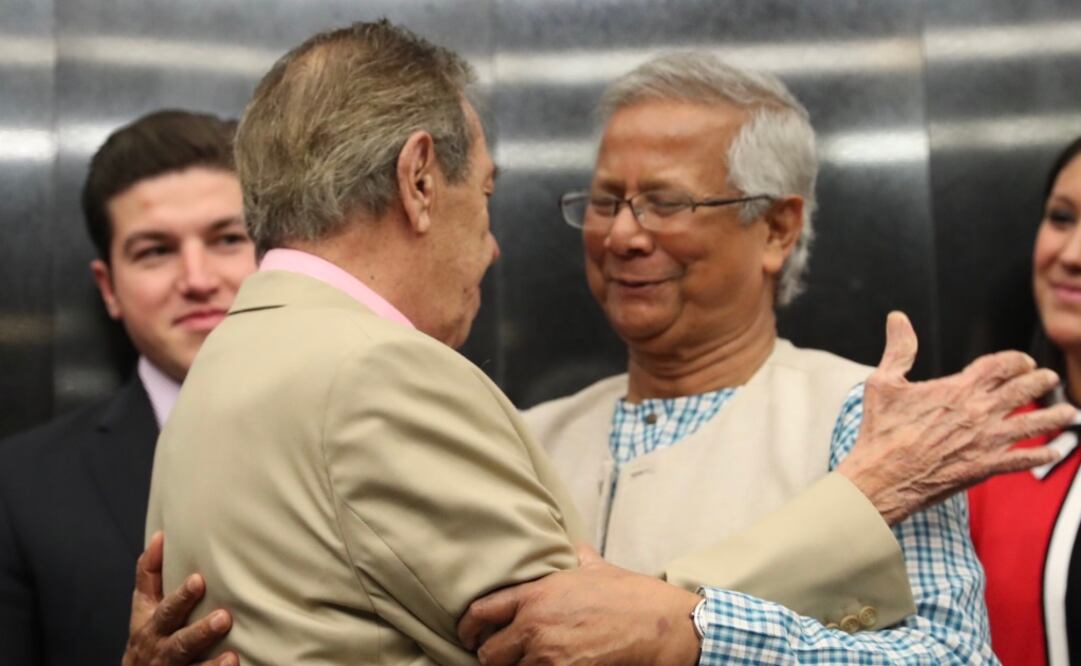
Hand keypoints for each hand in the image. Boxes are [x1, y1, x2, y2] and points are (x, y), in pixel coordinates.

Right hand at [122, 531, 236, 665]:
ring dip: (210, 662)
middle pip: (178, 640)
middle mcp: (159, 648)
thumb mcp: (144, 604)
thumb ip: (150, 572)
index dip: (180, 596)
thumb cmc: (148, 632)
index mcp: (149, 623)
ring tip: (231, 655)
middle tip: (224, 618)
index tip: (199, 580)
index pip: (163, 606)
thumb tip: (160, 535)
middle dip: (200, 631)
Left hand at [458, 544, 700, 665]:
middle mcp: (534, 625)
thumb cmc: (632, 596)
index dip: (468, 626)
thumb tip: (575, 548)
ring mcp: (547, 655)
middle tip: (501, 656)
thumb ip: (578, 559)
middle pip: (489, 653)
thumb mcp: (598, 568)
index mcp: (537, 594)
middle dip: (493, 656)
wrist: (659, 625)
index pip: (482, 611)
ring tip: (527, 663)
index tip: (468, 634)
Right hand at [838, 311, 1074, 523]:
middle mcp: (978, 412)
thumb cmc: (880, 431)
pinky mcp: (985, 467)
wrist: (881, 477)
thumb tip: (897, 318)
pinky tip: (1052, 452)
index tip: (1023, 361)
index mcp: (957, 389)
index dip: (1016, 360)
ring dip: (1053, 417)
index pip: (1000, 365)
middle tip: (1050, 378)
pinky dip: (1040, 455)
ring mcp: (985, 441)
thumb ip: (899, 349)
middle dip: (1040, 381)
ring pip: (1031, 424)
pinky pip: (1022, 460)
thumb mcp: (883, 382)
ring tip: (1068, 412)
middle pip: (1022, 390)